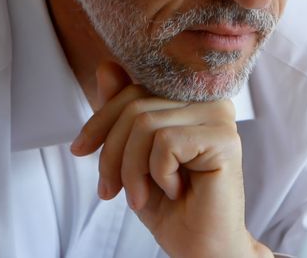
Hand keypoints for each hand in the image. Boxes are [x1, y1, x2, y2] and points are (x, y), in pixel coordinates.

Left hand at [71, 62, 271, 257]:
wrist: (200, 248)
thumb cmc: (171, 206)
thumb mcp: (133, 156)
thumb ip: (124, 112)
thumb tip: (106, 66)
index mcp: (188, 99)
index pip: (132, 90)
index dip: (99, 121)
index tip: (81, 151)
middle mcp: (208, 101)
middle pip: (135, 106)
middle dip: (112, 154)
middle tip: (111, 191)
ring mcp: (220, 117)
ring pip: (146, 124)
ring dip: (132, 170)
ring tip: (142, 197)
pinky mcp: (225, 139)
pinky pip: (166, 142)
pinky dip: (158, 174)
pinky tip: (174, 190)